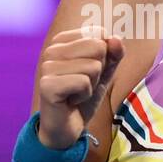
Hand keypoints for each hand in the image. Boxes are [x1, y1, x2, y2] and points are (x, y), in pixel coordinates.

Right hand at [37, 27, 123, 149]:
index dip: (103, 57)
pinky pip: (84, 82)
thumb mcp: (104, 72)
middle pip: (98, 47)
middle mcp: (51, 49)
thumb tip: (115, 39)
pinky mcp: (47, 85)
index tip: (87, 73)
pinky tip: (71, 101)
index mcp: (63, 40)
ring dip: (91, 85)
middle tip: (82, 85)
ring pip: (93, 66)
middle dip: (98, 71)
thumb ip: (114, 54)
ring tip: (76, 94)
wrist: (66, 128)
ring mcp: (47, 66)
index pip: (100, 33)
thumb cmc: (83, 97)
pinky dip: (85, 95)